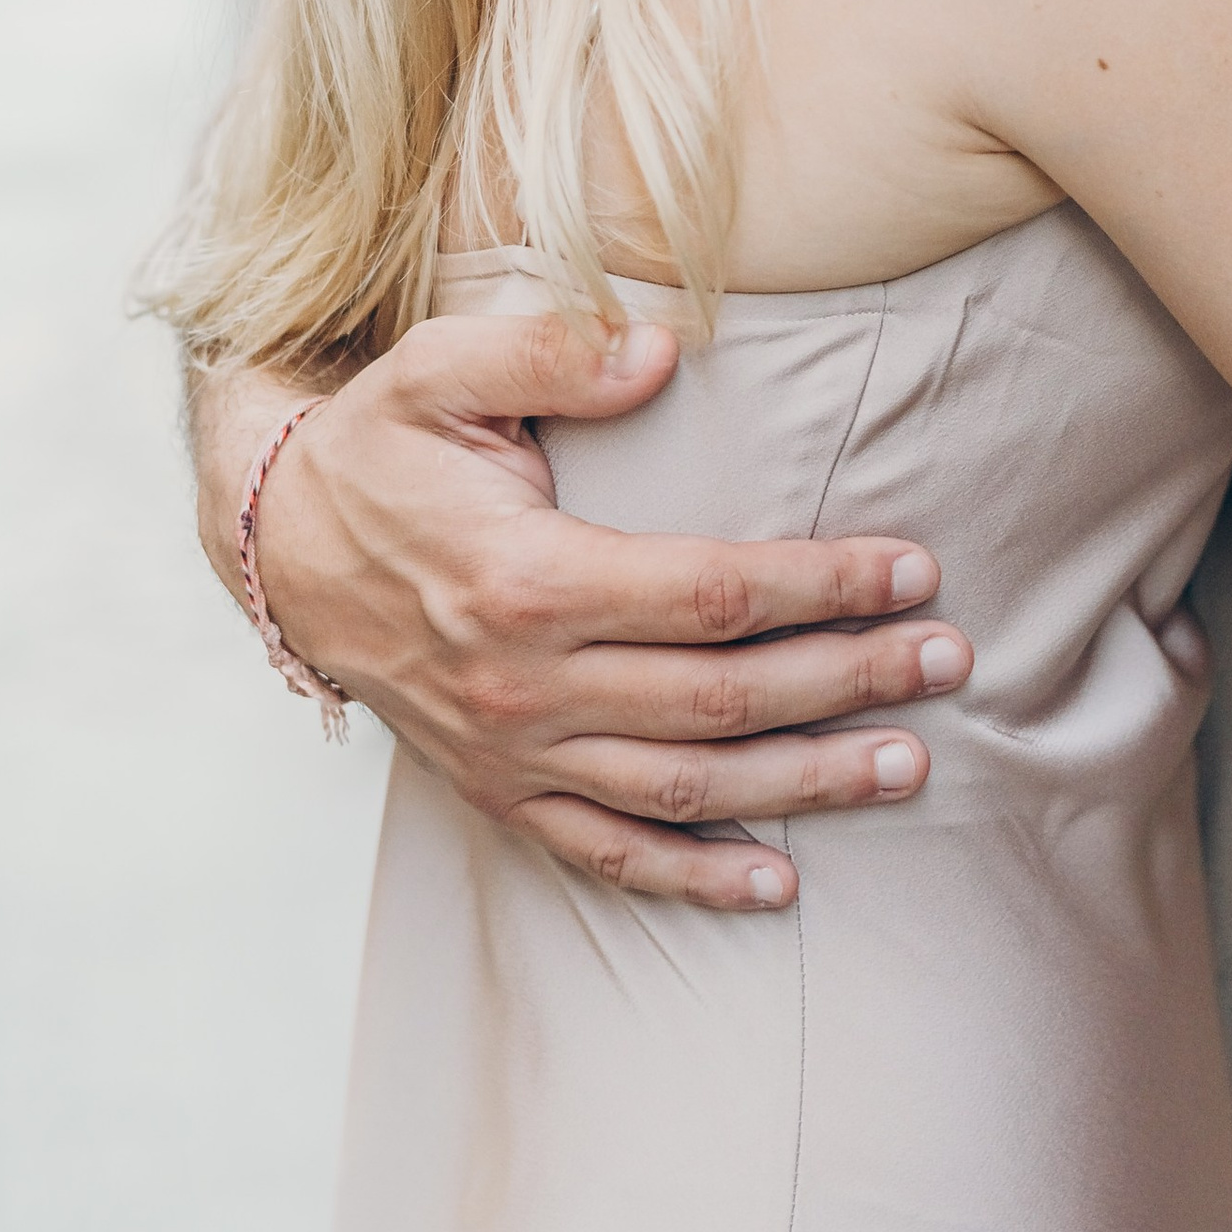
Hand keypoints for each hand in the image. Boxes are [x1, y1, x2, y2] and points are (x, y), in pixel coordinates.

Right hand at [245, 311, 972, 911]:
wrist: (279, 550)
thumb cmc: (380, 448)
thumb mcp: (440, 370)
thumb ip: (551, 350)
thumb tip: (662, 347)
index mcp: (526, 578)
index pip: (711, 593)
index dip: (821, 586)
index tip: (914, 569)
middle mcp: (524, 683)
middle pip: (719, 697)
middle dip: (847, 681)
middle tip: (952, 662)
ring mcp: (511, 752)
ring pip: (681, 786)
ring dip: (804, 783)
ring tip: (908, 764)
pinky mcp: (497, 792)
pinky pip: (605, 854)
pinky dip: (692, 877)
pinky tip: (779, 883)